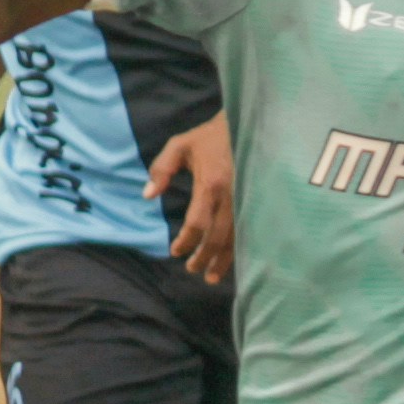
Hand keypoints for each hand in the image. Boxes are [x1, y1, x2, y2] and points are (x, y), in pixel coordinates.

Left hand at [152, 119, 235, 283]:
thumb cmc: (209, 137)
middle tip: (191, 269)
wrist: (247, 126)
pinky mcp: (256, 201)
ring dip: (223, 260)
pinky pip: (247, 231)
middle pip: (217, 237)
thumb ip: (161, 169)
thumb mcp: (180, 146)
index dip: (186, 241)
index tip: (175, 251)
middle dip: (203, 257)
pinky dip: (238, 249)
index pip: (197, 223)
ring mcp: (246, 200)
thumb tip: (148, 195)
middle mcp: (231, 197)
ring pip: (235, 239)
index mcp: (211, 184)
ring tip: (212, 277)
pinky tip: (232, 260)